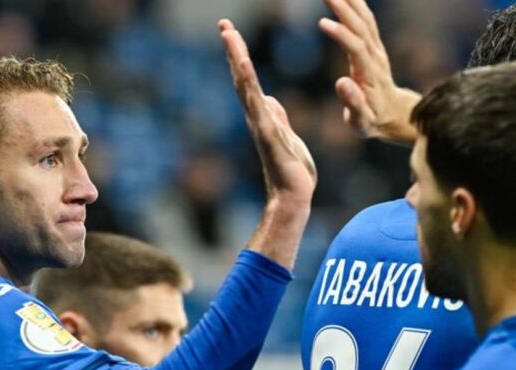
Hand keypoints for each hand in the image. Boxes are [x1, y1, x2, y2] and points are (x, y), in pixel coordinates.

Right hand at [219, 19, 315, 206]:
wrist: (293, 198)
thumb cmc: (292, 173)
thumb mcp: (287, 137)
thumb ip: (277, 117)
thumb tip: (270, 100)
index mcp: (263, 116)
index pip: (249, 81)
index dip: (241, 57)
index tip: (232, 33)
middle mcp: (256, 117)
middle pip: (241, 78)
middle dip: (233, 50)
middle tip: (223, 25)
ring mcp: (259, 124)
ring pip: (245, 86)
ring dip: (237, 59)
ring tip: (229, 34)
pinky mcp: (267, 133)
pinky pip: (257, 103)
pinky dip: (248, 83)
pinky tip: (244, 64)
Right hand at [319, 0, 421, 143]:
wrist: (393, 115)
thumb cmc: (372, 121)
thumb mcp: (362, 121)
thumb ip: (353, 103)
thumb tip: (342, 83)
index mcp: (369, 75)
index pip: (356, 48)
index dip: (341, 35)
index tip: (323, 23)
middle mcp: (375, 58)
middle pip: (361, 28)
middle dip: (345, 9)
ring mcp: (376, 51)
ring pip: (365, 21)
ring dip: (350, 3)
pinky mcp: (374, 48)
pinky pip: (367, 23)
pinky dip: (358, 7)